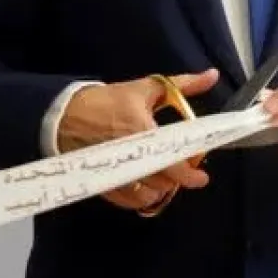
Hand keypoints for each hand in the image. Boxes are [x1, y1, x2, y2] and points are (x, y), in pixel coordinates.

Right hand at [57, 69, 218, 212]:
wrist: (66, 115)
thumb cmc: (108, 101)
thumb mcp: (146, 88)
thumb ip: (183, 85)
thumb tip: (212, 76)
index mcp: (141, 130)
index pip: (171, 159)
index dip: (189, 170)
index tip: (201, 174)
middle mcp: (129, 155)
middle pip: (164, 180)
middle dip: (179, 176)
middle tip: (186, 168)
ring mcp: (115, 173)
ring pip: (148, 194)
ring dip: (163, 188)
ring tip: (168, 176)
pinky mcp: (103, 184)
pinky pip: (129, 201)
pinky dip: (143, 198)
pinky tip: (149, 187)